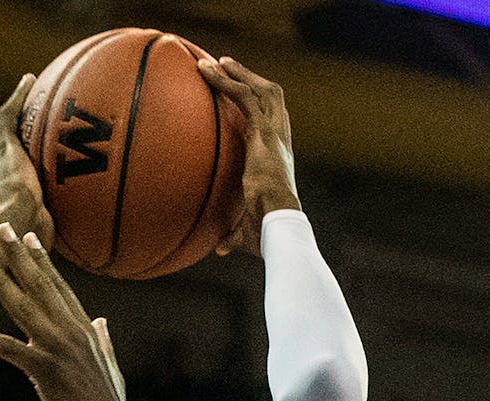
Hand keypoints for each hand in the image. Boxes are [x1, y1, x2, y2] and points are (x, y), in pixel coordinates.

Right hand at [0, 75, 54, 247]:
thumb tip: (81, 265)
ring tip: (26, 91)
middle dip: (1, 142)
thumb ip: (53, 246)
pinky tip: (30, 81)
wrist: (10, 225)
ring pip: (0, 130)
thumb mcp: (40, 247)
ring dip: (12, 111)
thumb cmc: (21, 247)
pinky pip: (11, 114)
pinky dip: (18, 97)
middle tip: (11, 130)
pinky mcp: (4, 146)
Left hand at [0, 223, 132, 400]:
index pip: (60, 288)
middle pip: (41, 287)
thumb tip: (101, 321)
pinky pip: (10, 350)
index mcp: (85, 331)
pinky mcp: (46, 372)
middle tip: (1, 229)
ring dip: (1, 282)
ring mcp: (59, 350)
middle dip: (19, 256)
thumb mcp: (110, 366)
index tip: (29, 237)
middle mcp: (72, 333)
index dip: (43, 261)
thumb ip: (103, 341)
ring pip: (23, 308)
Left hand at [198, 57, 299, 256]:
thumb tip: (219, 249)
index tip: (241, 94)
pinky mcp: (265, 134)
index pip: (272, 124)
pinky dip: (228, 82)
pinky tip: (209, 72)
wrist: (279, 227)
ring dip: (240, 73)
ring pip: (262, 91)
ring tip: (218, 62)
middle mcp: (281, 142)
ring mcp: (275, 135)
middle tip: (226, 66)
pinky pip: (246, 98)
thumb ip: (232, 235)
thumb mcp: (246, 232)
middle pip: (271, 99)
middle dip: (250, 79)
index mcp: (279, 160)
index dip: (260, 107)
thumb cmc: (267, 234)